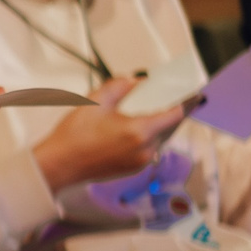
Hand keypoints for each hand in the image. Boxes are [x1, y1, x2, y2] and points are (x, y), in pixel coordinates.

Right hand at [32, 74, 185, 190]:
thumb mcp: (95, 101)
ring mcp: (141, 161)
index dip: (186, 102)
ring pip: (160, 138)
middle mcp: (145, 149)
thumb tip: (136, 82)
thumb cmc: (72, 138)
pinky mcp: (134, 168)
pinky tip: (129, 130)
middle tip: (161, 99)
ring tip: (140, 114)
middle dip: (168, 111)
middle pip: (170, 126)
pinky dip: (146, 137)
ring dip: (157, 125)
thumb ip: (120, 86)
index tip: (193, 94)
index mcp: (139, 131)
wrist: (58, 165)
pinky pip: (150, 148)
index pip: (176, 114)